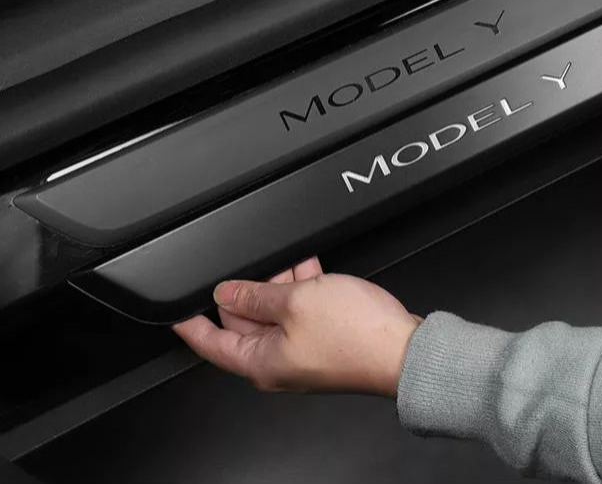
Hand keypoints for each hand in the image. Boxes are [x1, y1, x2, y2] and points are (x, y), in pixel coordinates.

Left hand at [173, 257, 420, 397]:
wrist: (402, 348)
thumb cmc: (355, 335)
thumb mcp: (296, 301)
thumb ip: (255, 294)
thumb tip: (228, 291)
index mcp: (260, 362)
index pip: (210, 343)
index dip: (190, 323)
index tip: (176, 309)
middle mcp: (278, 361)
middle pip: (244, 323)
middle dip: (246, 290)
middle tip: (249, 266)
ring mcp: (302, 351)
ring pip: (276, 312)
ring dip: (278, 284)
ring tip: (287, 261)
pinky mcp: (325, 339)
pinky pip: (302, 311)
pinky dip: (302, 289)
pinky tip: (308, 267)